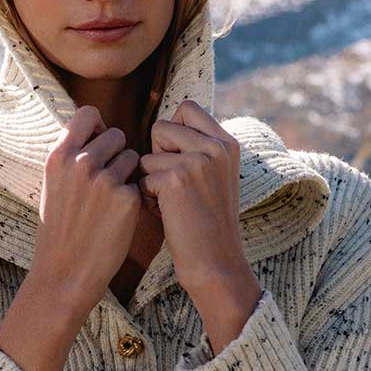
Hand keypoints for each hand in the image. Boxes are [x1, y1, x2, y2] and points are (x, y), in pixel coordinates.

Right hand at [30, 103, 139, 312]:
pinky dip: (135, 196)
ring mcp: (105, 180)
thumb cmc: (61, 228)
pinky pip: (141, 182)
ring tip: (111, 199)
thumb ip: (72, 155)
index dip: (98, 126)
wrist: (66, 270)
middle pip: (116, 134)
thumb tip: (97, 130)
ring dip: (128, 173)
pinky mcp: (127, 199)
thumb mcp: (54, 183)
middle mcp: (80, 163)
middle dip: (117, 153)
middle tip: (107, 180)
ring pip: (133, 157)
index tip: (99, 142)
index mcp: (58, 156)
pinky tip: (120, 215)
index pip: (87, 114)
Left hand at [138, 98, 261, 343]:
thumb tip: (163, 124)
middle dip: (157, 156)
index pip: (187, 108)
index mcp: (228, 143)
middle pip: (162, 126)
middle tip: (175, 185)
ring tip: (172, 202)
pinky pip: (142, 177)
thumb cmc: (207, 223)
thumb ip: (198, 148)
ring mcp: (198, 160)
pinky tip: (168, 215)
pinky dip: (148, 198)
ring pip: (148, 154)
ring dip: (150, 179)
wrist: (216, 262)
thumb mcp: (214, 177)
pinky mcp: (177, 178)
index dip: (172, 132)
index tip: (177, 160)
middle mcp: (217, 146)